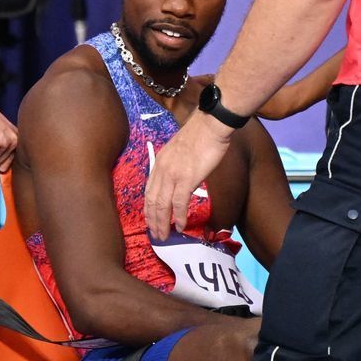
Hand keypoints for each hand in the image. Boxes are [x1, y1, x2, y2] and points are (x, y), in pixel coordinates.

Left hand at [144, 112, 233, 238]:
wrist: (211, 124)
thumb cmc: (202, 134)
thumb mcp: (180, 150)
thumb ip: (176, 164)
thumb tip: (180, 177)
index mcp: (160, 162)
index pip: (149, 191)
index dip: (149, 209)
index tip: (150, 220)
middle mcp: (162, 170)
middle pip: (152, 201)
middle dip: (153, 221)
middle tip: (156, 235)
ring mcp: (173, 175)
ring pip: (162, 205)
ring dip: (163, 223)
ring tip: (164, 236)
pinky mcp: (187, 178)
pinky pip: (179, 203)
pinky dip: (179, 217)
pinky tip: (181, 227)